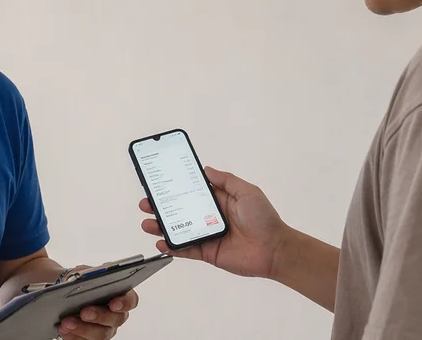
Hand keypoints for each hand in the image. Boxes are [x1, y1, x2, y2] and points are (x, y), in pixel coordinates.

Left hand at [56, 267, 137, 339]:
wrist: (69, 293)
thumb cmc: (83, 282)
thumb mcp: (84, 272)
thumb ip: (85, 273)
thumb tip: (77, 279)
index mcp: (121, 295)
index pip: (131, 300)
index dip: (124, 303)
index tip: (114, 303)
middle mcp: (117, 315)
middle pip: (115, 320)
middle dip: (99, 316)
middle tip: (84, 312)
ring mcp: (106, 329)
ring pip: (101, 334)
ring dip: (83, 328)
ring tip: (66, 322)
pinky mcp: (92, 338)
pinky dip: (73, 336)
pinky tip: (63, 329)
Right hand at [140, 167, 288, 279]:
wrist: (275, 250)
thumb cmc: (265, 219)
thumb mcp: (247, 191)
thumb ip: (225, 180)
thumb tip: (206, 169)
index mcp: (219, 201)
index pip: (192, 192)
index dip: (177, 187)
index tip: (160, 181)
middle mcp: (210, 217)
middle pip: (180, 210)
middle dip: (162, 207)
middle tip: (146, 203)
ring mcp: (208, 235)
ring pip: (179, 230)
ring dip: (161, 227)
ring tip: (147, 222)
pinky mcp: (208, 252)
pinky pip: (186, 249)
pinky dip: (172, 247)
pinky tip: (161, 242)